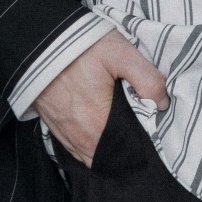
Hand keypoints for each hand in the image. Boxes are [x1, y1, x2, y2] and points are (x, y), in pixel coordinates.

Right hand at [34, 32, 167, 165]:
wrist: (38, 43)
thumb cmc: (81, 48)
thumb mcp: (122, 54)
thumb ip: (147, 80)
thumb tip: (163, 103)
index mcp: (99, 125)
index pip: (128, 152)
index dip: (143, 148)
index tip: (154, 137)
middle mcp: (81, 138)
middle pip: (111, 157)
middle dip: (127, 151)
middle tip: (141, 134)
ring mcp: (65, 135)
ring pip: (93, 156)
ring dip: (108, 149)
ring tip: (123, 133)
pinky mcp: (55, 127)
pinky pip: (77, 148)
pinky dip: (91, 145)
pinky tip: (102, 131)